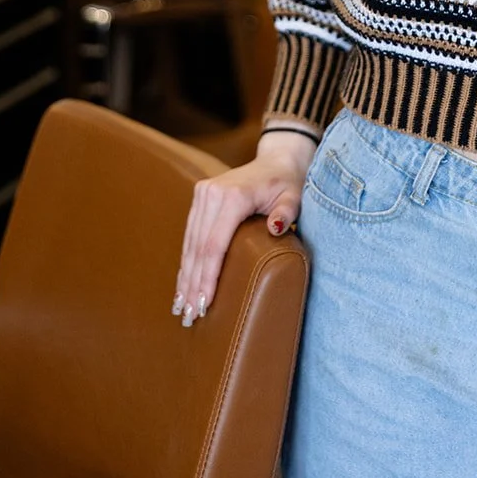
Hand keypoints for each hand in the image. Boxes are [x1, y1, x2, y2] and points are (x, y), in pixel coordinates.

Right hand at [173, 130, 315, 326]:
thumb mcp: (294, 197)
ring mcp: (203, 193)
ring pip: (190, 243)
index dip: (208, 277)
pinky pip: (190, 234)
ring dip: (186, 277)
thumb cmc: (288, 183)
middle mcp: (212, 193)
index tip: (204, 304)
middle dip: (193, 284)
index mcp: (233, 195)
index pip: (214, 245)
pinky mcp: (200, 197)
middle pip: (198, 247)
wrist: (277, 160)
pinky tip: (183, 284)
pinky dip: (187, 262)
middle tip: (190, 316)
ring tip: (182, 308)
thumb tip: (275, 228)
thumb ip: (287, 212)